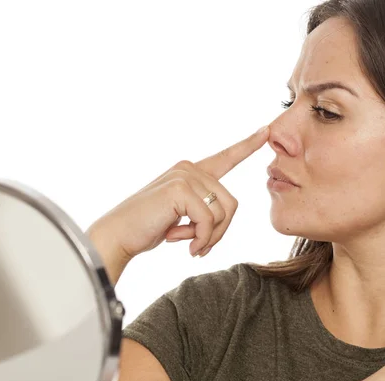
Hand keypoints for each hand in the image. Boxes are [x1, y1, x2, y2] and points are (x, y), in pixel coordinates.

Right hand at [87, 125, 269, 282]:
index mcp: (190, 172)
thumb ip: (203, 210)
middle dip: (219, 231)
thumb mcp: (181, 215)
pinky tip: (182, 243)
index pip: (225, 157)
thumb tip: (223, 218)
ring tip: (186, 243)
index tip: (266, 131)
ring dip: (208, 237)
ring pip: (223, 213)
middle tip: (198, 245)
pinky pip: (208, 220)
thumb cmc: (148, 227)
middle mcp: (189, 168)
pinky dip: (200, 239)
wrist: (118, 235)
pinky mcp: (180, 189)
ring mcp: (185, 176)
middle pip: (231, 204)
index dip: (247, 145)